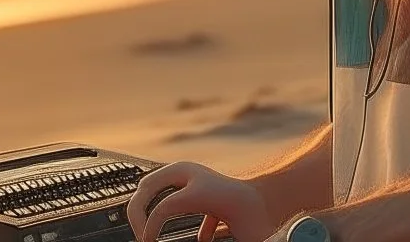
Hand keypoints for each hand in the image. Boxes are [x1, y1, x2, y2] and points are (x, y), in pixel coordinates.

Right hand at [126, 160, 273, 241]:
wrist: (273, 196)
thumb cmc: (258, 218)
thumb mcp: (239, 237)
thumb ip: (211, 236)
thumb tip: (189, 240)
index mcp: (200, 191)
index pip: (161, 209)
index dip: (150, 231)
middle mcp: (192, 175)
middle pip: (146, 186)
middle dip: (136, 213)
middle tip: (141, 236)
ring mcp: (191, 173)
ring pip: (153, 183)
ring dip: (145, 206)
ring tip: (147, 232)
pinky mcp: (193, 180)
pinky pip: (165, 189)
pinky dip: (161, 207)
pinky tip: (173, 228)